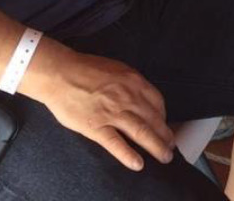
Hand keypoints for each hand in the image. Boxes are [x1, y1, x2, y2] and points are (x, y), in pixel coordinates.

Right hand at [27, 44, 172, 171]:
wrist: (62, 74)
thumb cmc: (87, 69)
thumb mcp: (117, 70)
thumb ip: (131, 84)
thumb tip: (140, 97)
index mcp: (134, 81)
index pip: (157, 102)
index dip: (163, 116)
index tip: (165, 125)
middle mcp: (128, 97)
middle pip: (154, 119)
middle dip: (165, 135)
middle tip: (171, 146)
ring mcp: (113, 113)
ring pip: (141, 132)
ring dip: (156, 146)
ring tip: (165, 157)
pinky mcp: (96, 127)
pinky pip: (116, 144)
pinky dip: (129, 155)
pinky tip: (138, 164)